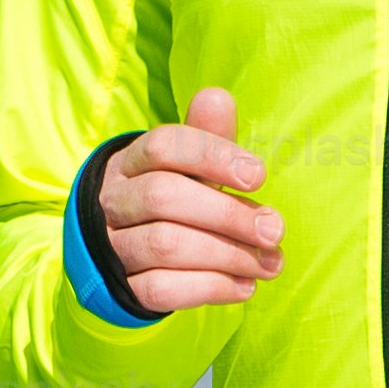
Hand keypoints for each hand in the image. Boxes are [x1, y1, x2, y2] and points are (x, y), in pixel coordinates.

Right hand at [96, 85, 284, 311]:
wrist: (124, 257)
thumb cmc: (171, 199)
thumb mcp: (187, 168)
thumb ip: (207, 137)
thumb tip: (218, 97)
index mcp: (131, 161)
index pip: (164, 145)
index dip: (213, 156)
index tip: (259, 176)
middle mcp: (114, 200)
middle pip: (163, 197)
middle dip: (227, 214)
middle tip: (274, 230)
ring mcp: (114, 246)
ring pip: (165, 245)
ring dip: (227, 255)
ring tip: (270, 263)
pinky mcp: (124, 288)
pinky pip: (163, 290)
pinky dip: (211, 288)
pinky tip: (245, 286)